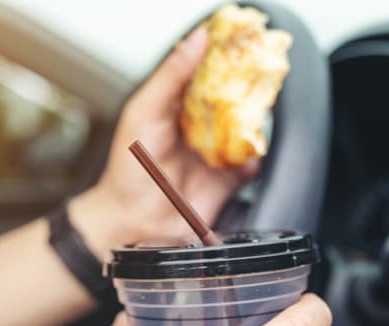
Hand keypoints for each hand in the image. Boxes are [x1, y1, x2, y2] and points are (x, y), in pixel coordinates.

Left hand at [69, 26, 257, 259]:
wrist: (134, 223)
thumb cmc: (128, 170)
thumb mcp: (145, 112)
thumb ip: (171, 75)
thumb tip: (197, 39)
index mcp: (176, 106)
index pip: (206, 72)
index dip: (224, 57)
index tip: (242, 41)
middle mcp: (197, 128)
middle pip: (232, 99)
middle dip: (247, 87)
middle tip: (260, 74)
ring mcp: (212, 154)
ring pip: (246, 130)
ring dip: (255, 122)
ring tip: (258, 113)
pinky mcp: (225, 182)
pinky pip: (251, 165)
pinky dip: (255, 159)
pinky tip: (250, 155)